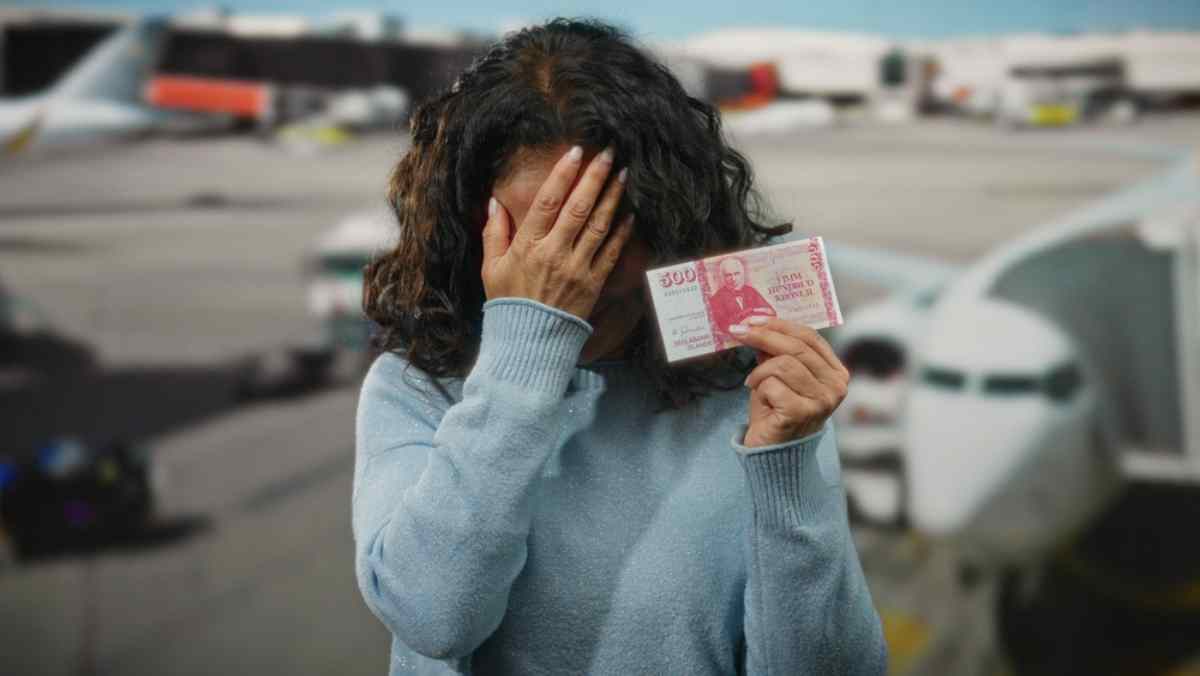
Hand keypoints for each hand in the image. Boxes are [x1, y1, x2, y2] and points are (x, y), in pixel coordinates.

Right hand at [481, 145, 634, 319]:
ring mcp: (577, 268)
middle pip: (578, 207)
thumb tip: (494, 203)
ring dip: (612, 197)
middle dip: (595, 177)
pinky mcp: (593, 283)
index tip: (575, 152)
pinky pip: (611, 252)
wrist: (529, 342)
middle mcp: (555, 253)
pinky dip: (622, 232)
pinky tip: (629, 214)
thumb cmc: (508, 303)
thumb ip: (493, 233)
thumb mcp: (490, 268)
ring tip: (623, 175)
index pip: (548, 202)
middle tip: (608, 153)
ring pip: (599, 225)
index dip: (563, 174)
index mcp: (528, 246)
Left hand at [731, 317, 849, 446]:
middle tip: (738, 331)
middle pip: (797, 347)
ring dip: (760, 371)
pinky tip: (761, 401)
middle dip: (763, 336)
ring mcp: (822, 401)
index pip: (810, 337)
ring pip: (783, 364)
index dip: (780, 325)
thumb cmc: (776, 412)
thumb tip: (758, 322)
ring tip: (754, 383)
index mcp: (835, 373)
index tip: (753, 319)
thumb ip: (776, 352)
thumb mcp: (777, 375)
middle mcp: (836, 386)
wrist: (773, 452)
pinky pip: (773, 385)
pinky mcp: (803, 413)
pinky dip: (760, 389)